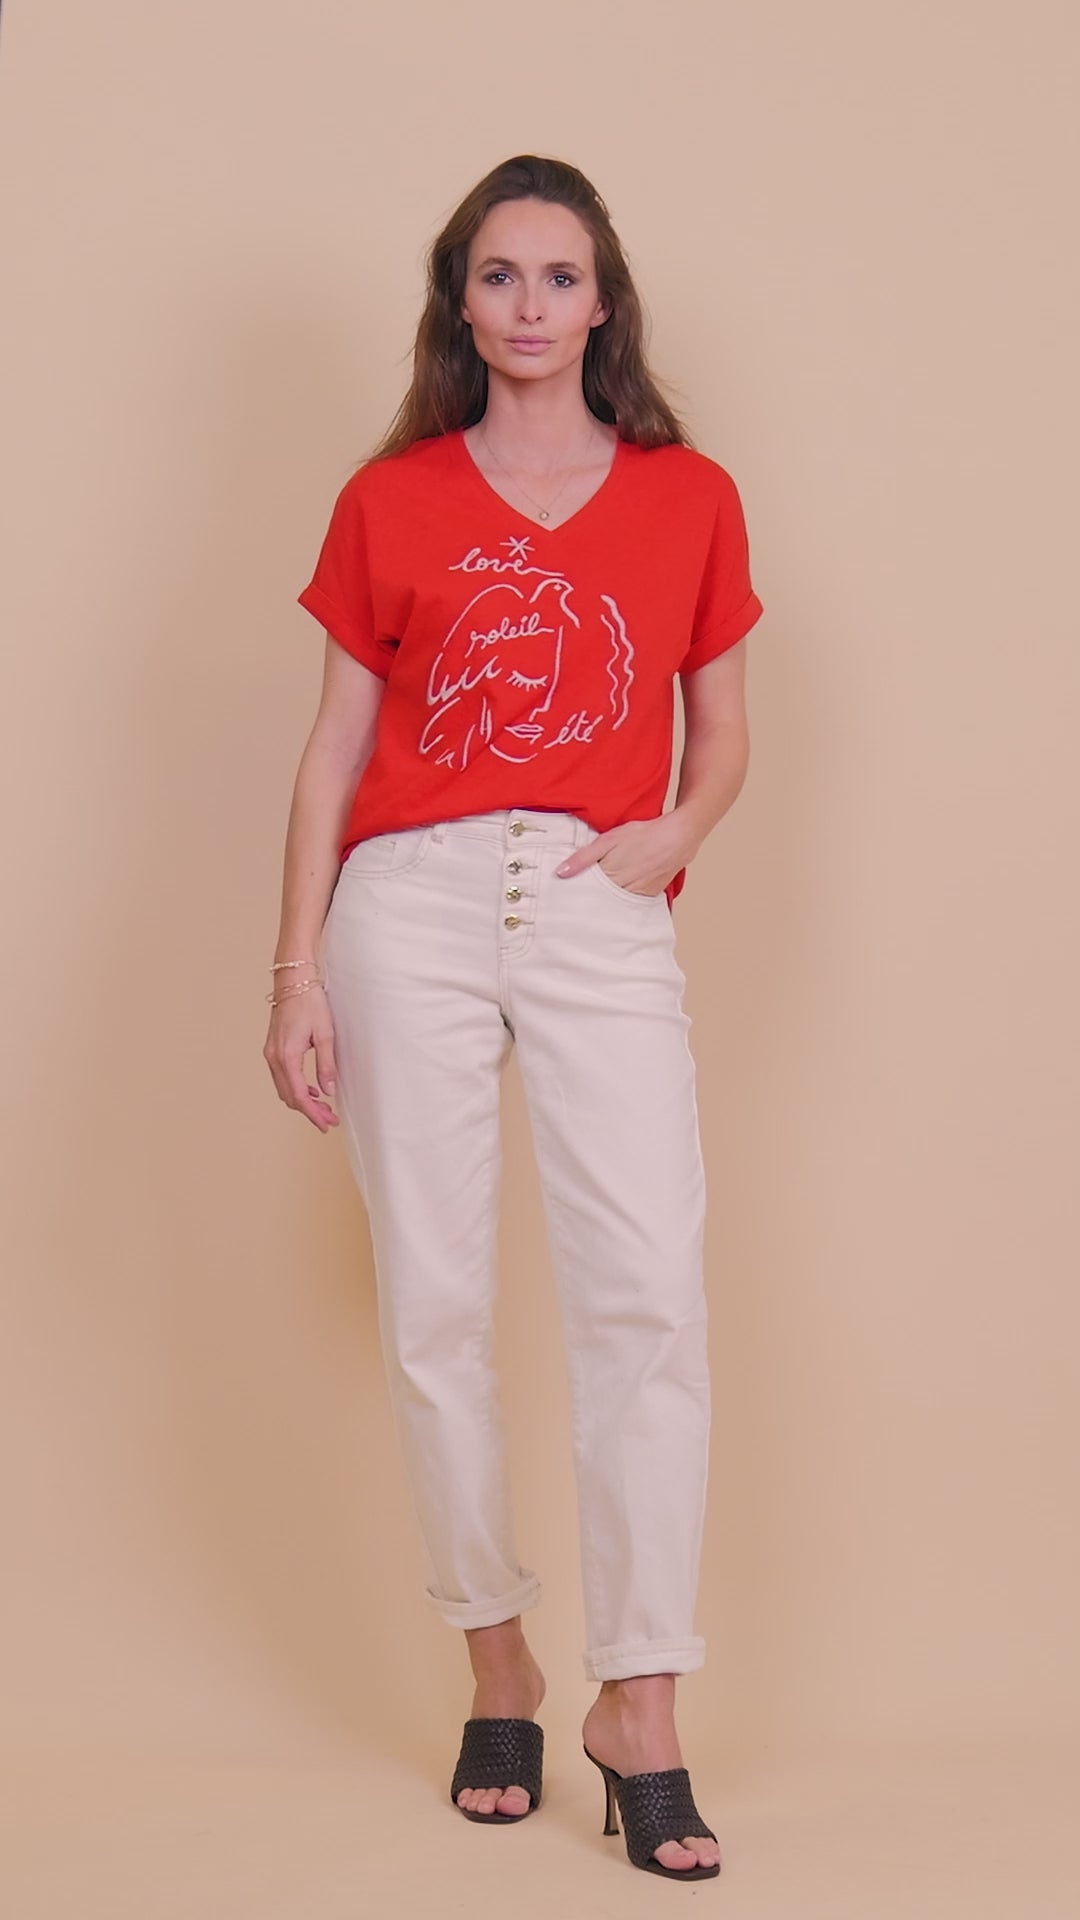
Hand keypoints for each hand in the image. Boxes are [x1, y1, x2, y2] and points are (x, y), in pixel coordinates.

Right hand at [263, 986, 340, 1132]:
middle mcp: (274, 1058)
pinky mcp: (273, 1049)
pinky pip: (282, 1077)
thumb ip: (326, 1065)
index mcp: (287, 1057)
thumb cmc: (310, 1003)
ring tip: (323, 1108)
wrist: (292, 982)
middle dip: (309, 1112)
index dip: (313, 1114)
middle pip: (289, 1096)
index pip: (299, 1096)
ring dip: (302, 1101)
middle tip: (329, 1120)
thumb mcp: (325, 1034)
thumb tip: (328, 1090)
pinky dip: (295, 1088)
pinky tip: (311, 1089)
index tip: (326, 1124)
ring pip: (284, 1089)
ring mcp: (270, 1054)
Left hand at [554, 813, 696, 895]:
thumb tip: (561, 872)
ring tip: (592, 908)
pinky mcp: (648, 897)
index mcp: (609, 876)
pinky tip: (614, 902)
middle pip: (599, 903)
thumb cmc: (643, 835)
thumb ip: (584, 857)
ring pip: (614, 907)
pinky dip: (620, 905)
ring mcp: (636, 895)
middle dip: (588, 905)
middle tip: (573, 910)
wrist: (677, 838)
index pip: (586, 894)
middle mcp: (622, 890)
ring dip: (604, 907)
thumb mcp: (608, 840)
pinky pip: (629, 905)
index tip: (563, 902)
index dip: (575, 897)